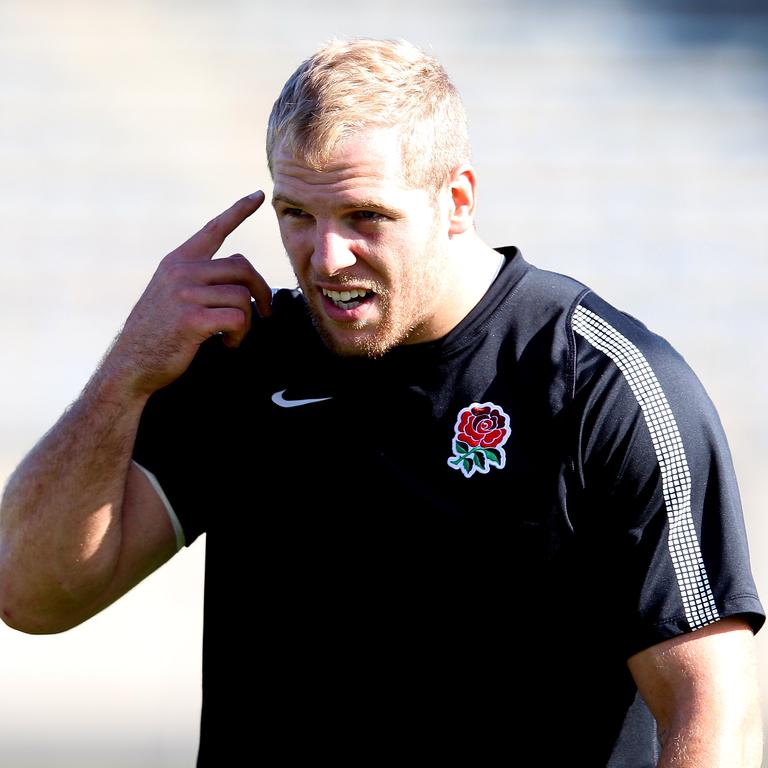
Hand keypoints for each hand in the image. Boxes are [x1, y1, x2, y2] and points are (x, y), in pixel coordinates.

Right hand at [105, 192, 271, 397]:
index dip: (238, 211)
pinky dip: (240, 335)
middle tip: (265, 313)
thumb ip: (199, 282)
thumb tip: (244, 285)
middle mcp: (181, 271)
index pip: (213, 230)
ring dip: (248, 321)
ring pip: (243, 296)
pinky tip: (226, 344)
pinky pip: (239, 318)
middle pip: (242, 267)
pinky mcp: (192, 318)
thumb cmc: (158, 336)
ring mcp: (185, 293)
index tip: (257, 196)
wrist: (131, 365)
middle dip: (261, 291)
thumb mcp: (172, 297)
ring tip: (233, 336)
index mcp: (177, 262)